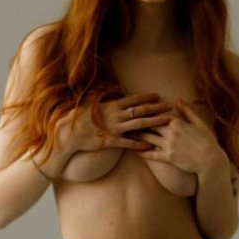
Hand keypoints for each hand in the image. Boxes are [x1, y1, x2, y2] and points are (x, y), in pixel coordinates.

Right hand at [56, 92, 174, 155]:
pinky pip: (128, 143)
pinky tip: (150, 146)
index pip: (133, 99)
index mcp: (112, 105)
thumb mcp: (92, 104)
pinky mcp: (111, 141)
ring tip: (167, 122)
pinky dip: (139, 144)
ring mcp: (115, 128)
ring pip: (139, 125)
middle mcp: (116, 115)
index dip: (147, 97)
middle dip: (157, 108)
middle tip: (169, 107)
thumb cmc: (79, 118)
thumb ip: (104, 99)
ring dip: (154, 123)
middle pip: (141, 111)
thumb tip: (113, 93)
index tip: (158, 96)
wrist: (69, 133)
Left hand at [130, 99, 225, 175]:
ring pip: (148, 138)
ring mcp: (169, 145)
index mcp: (177, 122)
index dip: (146, 112)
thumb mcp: (199, 123)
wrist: (211, 160)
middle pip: (149, 125)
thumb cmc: (207, 141)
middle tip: (125, 119)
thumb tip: (177, 100)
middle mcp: (171, 132)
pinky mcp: (168, 157)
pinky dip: (141, 152)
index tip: (136, 109)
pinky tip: (134, 150)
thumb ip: (187, 111)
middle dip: (136, 122)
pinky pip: (151, 154)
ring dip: (136, 136)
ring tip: (125, 133)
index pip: (157, 115)